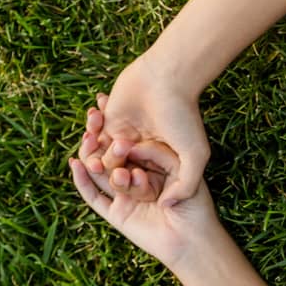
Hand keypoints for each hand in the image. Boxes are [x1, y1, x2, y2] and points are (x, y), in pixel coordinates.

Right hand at [71, 109, 225, 273]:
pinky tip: (76, 164)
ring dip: (90, 153)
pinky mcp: (115, 213)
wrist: (193, 238)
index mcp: (153, 167)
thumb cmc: (197, 204)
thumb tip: (134, 143)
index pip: (130, 141)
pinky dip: (83, 180)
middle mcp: (136, 179)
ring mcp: (124, 197)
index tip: (107, 101)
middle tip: (93, 114)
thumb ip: (159, 154)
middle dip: (101, 133)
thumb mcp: (183, 168)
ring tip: (87, 136)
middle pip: (111, 153)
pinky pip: (94, 196)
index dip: (118, 122)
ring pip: (100, 172)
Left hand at [91, 53, 209, 204]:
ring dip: (100, 159)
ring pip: (104, 160)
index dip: (137, 187)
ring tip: (106, 150)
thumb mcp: (196, 155)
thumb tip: (167, 207)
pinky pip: (92, 140)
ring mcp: (124, 138)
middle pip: (121, 176)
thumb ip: (186, 184)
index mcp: (161, 164)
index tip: (138, 177)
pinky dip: (90, 139)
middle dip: (116, 175)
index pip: (143, 187)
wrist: (165, 79)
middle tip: (118, 166)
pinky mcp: (108, 123)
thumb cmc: (184, 116)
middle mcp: (142, 154)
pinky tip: (96, 133)